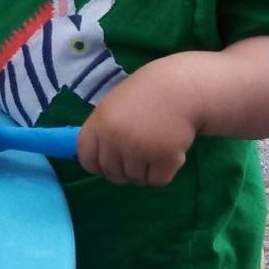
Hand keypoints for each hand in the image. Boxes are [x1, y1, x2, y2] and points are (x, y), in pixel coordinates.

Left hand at [76, 58, 200, 186]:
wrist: (182, 88)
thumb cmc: (146, 96)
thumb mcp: (114, 106)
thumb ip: (103, 131)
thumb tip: (95, 163)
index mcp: (100, 123)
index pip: (87, 159)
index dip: (98, 165)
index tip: (109, 163)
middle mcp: (116, 138)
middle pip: (112, 173)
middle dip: (125, 170)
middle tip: (139, 155)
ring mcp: (140, 149)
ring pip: (136, 179)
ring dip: (146, 170)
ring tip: (155, 148)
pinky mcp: (164, 157)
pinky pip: (157, 180)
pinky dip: (163, 172)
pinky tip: (169, 152)